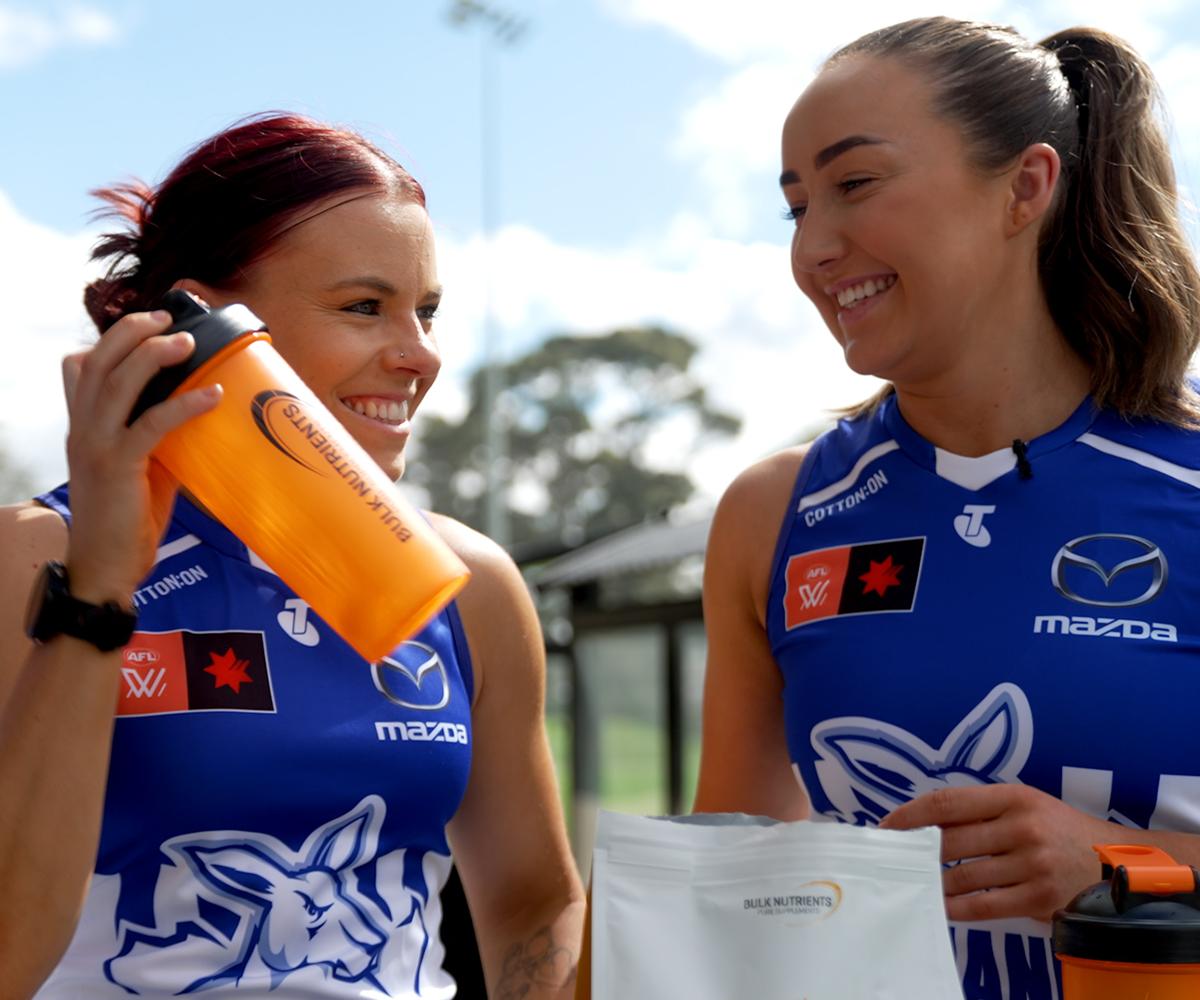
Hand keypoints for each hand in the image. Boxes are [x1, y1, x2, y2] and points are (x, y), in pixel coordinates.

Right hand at [61, 308, 221, 602]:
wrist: (106, 566)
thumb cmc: (127, 519)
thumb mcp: (141, 467)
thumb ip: (158, 437)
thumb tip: (198, 415)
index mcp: (83, 426)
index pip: (80, 368)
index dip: (110, 339)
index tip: (147, 323)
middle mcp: (82, 429)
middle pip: (97, 362)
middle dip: (131, 332)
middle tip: (166, 317)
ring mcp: (96, 446)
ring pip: (116, 383)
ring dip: (152, 355)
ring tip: (184, 341)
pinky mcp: (118, 467)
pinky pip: (151, 424)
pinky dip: (184, 404)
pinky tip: (212, 394)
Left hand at [880, 784, 1111, 921]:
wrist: (1116, 863)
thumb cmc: (1058, 830)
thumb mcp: (1025, 806)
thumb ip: (980, 811)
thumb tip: (922, 821)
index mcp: (1013, 797)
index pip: (947, 803)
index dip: (910, 815)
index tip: (886, 827)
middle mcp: (1022, 827)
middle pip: (950, 840)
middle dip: (915, 851)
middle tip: (893, 860)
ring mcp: (1032, 864)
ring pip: (963, 876)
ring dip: (933, 882)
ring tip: (915, 884)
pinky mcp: (1039, 898)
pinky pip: (984, 905)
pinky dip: (957, 907)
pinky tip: (941, 906)